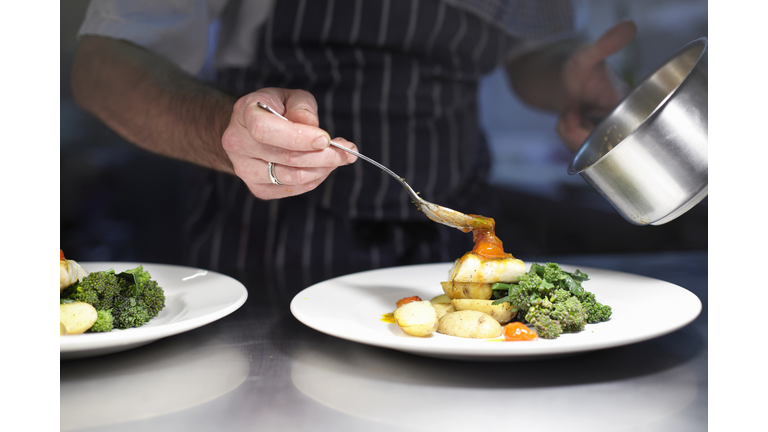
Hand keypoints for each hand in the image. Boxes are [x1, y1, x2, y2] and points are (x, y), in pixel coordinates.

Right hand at [222, 88, 356, 199]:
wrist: (251, 130)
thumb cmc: (275, 109)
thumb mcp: (290, 97)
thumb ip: (302, 107)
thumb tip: (311, 125)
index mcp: (244, 113)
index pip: (266, 130)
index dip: (298, 137)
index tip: (326, 139)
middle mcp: (238, 143)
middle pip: (286, 158)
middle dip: (324, 156)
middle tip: (348, 151)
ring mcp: (244, 169)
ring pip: (292, 177)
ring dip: (323, 169)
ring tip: (339, 157)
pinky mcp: (257, 188)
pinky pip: (292, 189)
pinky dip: (314, 179)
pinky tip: (323, 167)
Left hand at [557, 19, 636, 150]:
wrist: (558, 77)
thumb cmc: (575, 65)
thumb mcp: (586, 56)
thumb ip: (605, 45)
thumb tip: (629, 26)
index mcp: (627, 103)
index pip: (618, 133)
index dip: (593, 132)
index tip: (576, 114)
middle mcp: (622, 119)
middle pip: (601, 147)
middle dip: (576, 133)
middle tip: (569, 111)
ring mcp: (608, 131)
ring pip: (588, 151)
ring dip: (569, 133)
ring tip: (569, 112)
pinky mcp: (596, 138)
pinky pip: (580, 150)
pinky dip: (567, 136)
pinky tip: (569, 119)